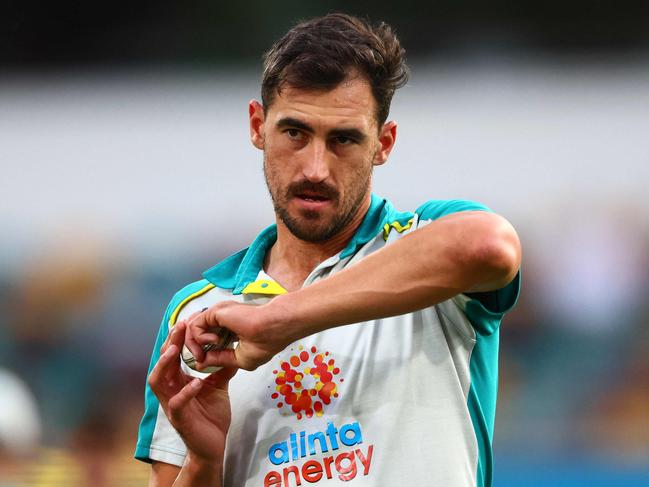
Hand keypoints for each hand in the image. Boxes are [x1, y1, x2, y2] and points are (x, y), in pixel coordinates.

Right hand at [147, 320, 236, 463]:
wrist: (213, 445)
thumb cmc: (211, 416)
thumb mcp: (218, 386)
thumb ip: (220, 368)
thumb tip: (230, 348)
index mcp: (178, 381)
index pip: (173, 355)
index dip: (176, 339)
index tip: (185, 321)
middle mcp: (171, 390)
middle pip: (163, 362)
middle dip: (170, 343)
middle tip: (180, 326)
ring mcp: (172, 404)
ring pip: (158, 381)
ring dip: (165, 364)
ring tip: (176, 350)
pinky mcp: (179, 419)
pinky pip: (177, 404)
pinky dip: (186, 392)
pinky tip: (197, 383)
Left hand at [184, 300, 292, 371]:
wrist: (276, 327)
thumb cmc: (267, 341)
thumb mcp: (239, 359)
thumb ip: (219, 359)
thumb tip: (201, 364)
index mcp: (228, 328)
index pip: (205, 336)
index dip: (200, 350)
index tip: (203, 362)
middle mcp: (221, 318)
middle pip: (195, 330)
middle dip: (192, 347)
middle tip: (200, 360)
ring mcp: (218, 314)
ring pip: (192, 327)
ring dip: (193, 345)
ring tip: (203, 354)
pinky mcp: (216, 312)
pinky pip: (194, 325)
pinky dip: (198, 338)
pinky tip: (214, 343)